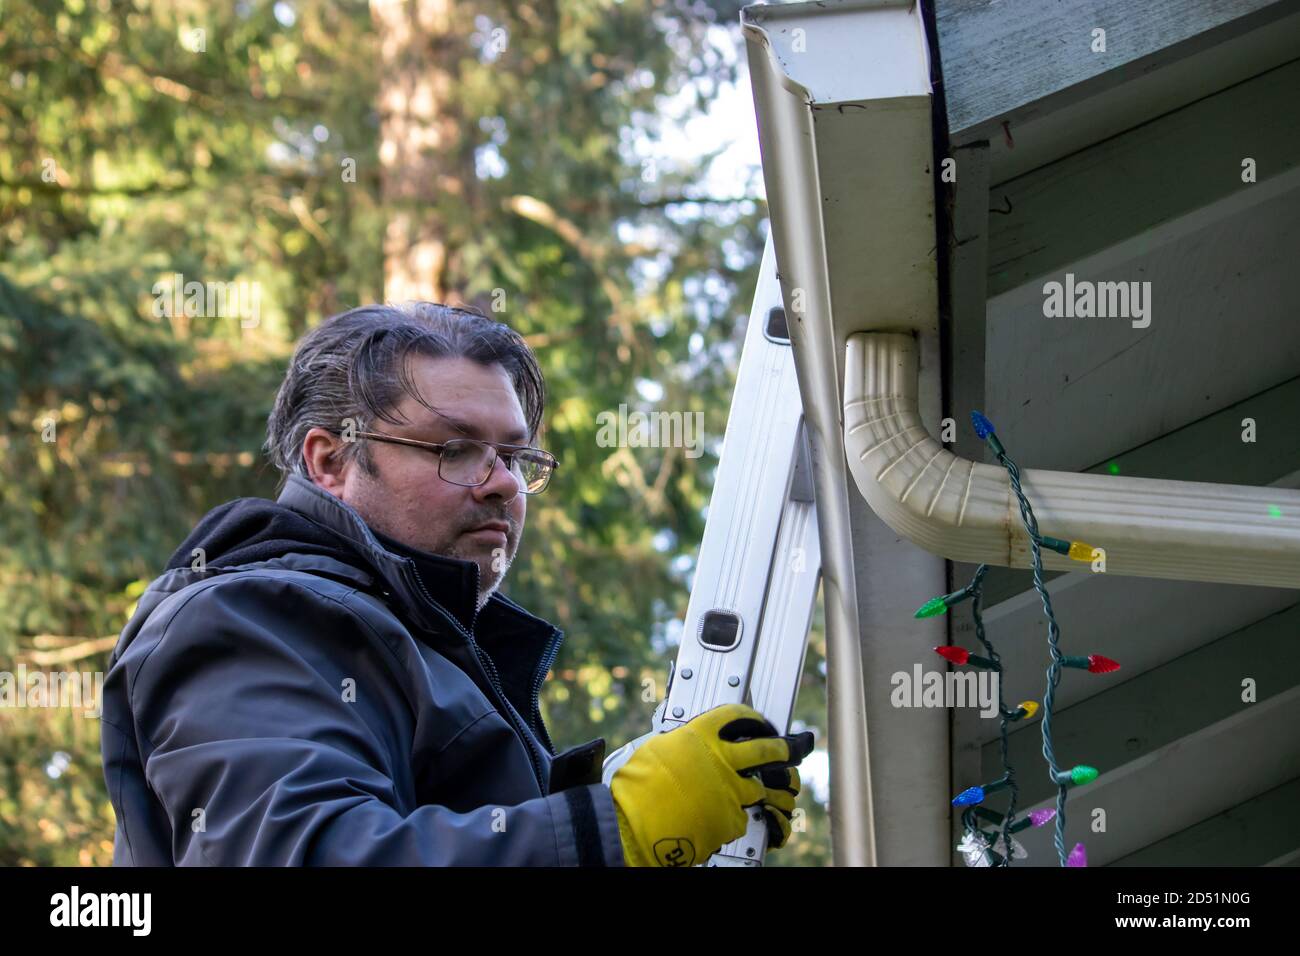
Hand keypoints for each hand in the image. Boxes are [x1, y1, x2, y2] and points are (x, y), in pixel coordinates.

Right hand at [609, 702, 811, 865]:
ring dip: (779, 787)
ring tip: (785, 787)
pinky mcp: (734, 819)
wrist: (634, 826)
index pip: (737, 715)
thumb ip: (682, 743)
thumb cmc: (636, 790)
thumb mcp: (657, 749)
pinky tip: (753, 818)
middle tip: (789, 749)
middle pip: (767, 748)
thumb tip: (689, 743)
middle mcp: (721, 760)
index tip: (760, 721)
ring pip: (768, 786)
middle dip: (784, 748)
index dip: (754, 717)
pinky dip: (750, 817)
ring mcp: (731, 790)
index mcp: (699, 735)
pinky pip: (749, 815)